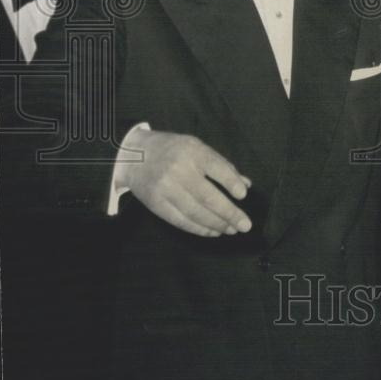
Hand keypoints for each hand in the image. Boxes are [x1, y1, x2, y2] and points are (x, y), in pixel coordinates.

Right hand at [118, 127, 251, 236]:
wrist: (134, 156)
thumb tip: (245, 185)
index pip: (216, 168)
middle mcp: (179, 170)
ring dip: (216, 224)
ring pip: (195, 212)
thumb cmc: (173, 150)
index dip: (231, 183)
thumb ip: (221, 165)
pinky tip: (212, 232)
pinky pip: (180, 221)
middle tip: (244, 225)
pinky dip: (199, 229)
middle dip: (229, 213)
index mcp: (192, 152)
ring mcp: (166, 188)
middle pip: (207, 196)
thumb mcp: (197, 148)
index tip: (243, 196)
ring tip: (231, 230)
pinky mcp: (156, 204)